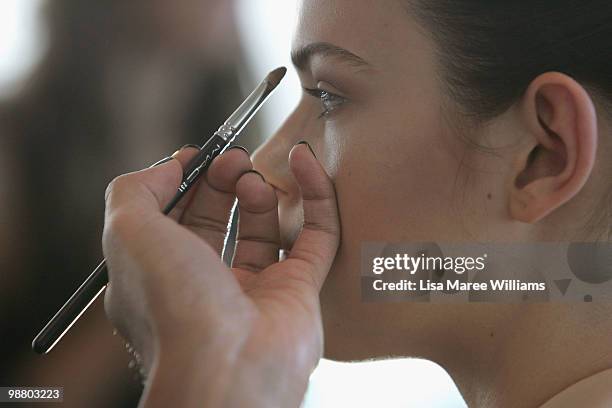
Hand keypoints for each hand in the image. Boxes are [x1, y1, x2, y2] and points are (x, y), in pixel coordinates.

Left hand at [102, 143, 339, 407]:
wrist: (227, 364)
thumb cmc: (171, 304)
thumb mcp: (127, 233)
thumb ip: (135, 190)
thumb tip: (171, 167)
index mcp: (162, 278)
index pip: (173, 220)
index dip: (184, 184)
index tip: (196, 157)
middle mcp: (208, 286)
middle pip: (219, 220)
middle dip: (222, 181)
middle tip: (231, 160)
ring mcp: (257, 289)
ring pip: (264, 227)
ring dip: (259, 189)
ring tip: (252, 175)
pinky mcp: (301, 290)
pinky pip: (316, 234)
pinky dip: (315, 195)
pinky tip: (304, 159)